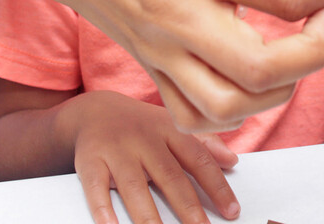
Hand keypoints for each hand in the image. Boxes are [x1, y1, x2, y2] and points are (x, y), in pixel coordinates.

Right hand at [8, 0, 323, 131]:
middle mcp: (177, 13)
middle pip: (262, 66)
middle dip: (313, 50)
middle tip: (321, 19)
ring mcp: (159, 50)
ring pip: (229, 106)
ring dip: (278, 89)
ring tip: (291, 53)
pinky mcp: (148, 70)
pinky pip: (193, 117)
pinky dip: (231, 113)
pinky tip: (248, 82)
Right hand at [63, 91, 239, 223]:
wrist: (93, 110)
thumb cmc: (141, 126)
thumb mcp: (173, 126)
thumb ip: (204, 143)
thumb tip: (232, 161)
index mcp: (170, 130)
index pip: (199, 159)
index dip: (217, 186)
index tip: (232, 211)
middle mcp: (144, 139)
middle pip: (169, 177)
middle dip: (188, 208)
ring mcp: (116, 151)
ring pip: (135, 188)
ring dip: (149, 218)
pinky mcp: (90, 162)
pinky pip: (96, 190)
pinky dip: (103, 211)